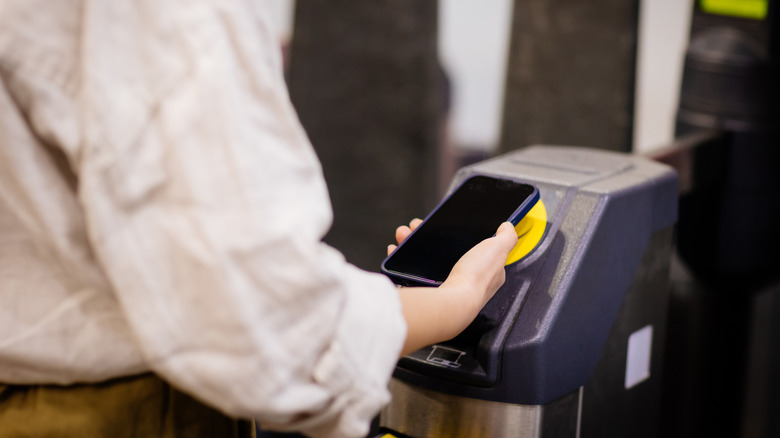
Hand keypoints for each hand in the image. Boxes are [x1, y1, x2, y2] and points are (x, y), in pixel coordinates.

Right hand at [391, 220, 517, 355]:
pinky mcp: (426, 291)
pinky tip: (396, 251)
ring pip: (425, 259)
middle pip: (444, 251)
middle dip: (427, 236)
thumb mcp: (498, 250)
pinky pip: (410, 272)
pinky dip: (401, 259)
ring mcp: (445, 285)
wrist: (453, 303)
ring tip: (403, 234)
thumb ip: (506, 237)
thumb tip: (508, 226)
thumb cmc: (476, 278)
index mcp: (484, 272)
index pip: (472, 248)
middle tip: (416, 226)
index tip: (445, 224)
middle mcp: (465, 280)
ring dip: (411, 243)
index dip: (458, 234)